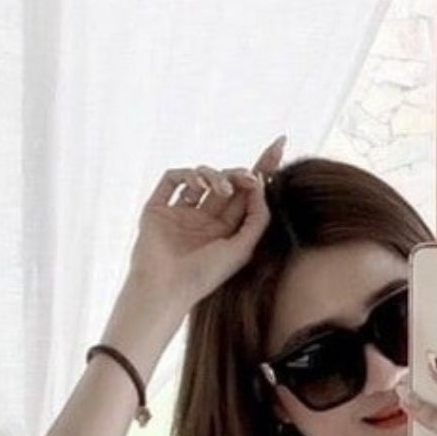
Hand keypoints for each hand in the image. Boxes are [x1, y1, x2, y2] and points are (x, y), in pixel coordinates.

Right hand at [127, 134, 286, 307]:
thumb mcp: (242, 249)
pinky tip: (198, 185)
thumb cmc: (204, 277)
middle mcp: (203, 221)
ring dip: (216, 177)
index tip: (278, 147)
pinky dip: (188, 175)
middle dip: (240, 173)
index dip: (261, 171)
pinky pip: (173, 179)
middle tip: (250, 176)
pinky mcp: (158, 209)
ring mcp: (180, 214)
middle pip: (227, 183)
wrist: (166, 288)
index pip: (245, 196)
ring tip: (222, 191)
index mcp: (224, 232)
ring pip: (202, 178)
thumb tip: (260, 184)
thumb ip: (257, 218)